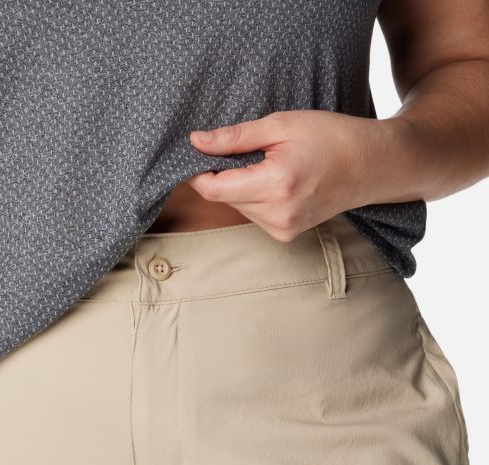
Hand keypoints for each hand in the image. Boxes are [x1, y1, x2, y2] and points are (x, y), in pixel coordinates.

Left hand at [187, 110, 392, 241]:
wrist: (372, 165)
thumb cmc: (331, 137)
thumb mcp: (282, 125)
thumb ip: (235, 137)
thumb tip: (195, 141)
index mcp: (275, 185)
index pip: (213, 188)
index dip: (197, 172)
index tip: (196, 152)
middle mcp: (277, 215)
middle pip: (223, 197)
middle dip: (224, 174)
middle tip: (248, 150)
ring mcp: (282, 230)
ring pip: (237, 207)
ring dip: (240, 186)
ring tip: (270, 165)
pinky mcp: (285, 235)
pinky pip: (253, 215)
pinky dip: (255, 198)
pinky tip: (278, 182)